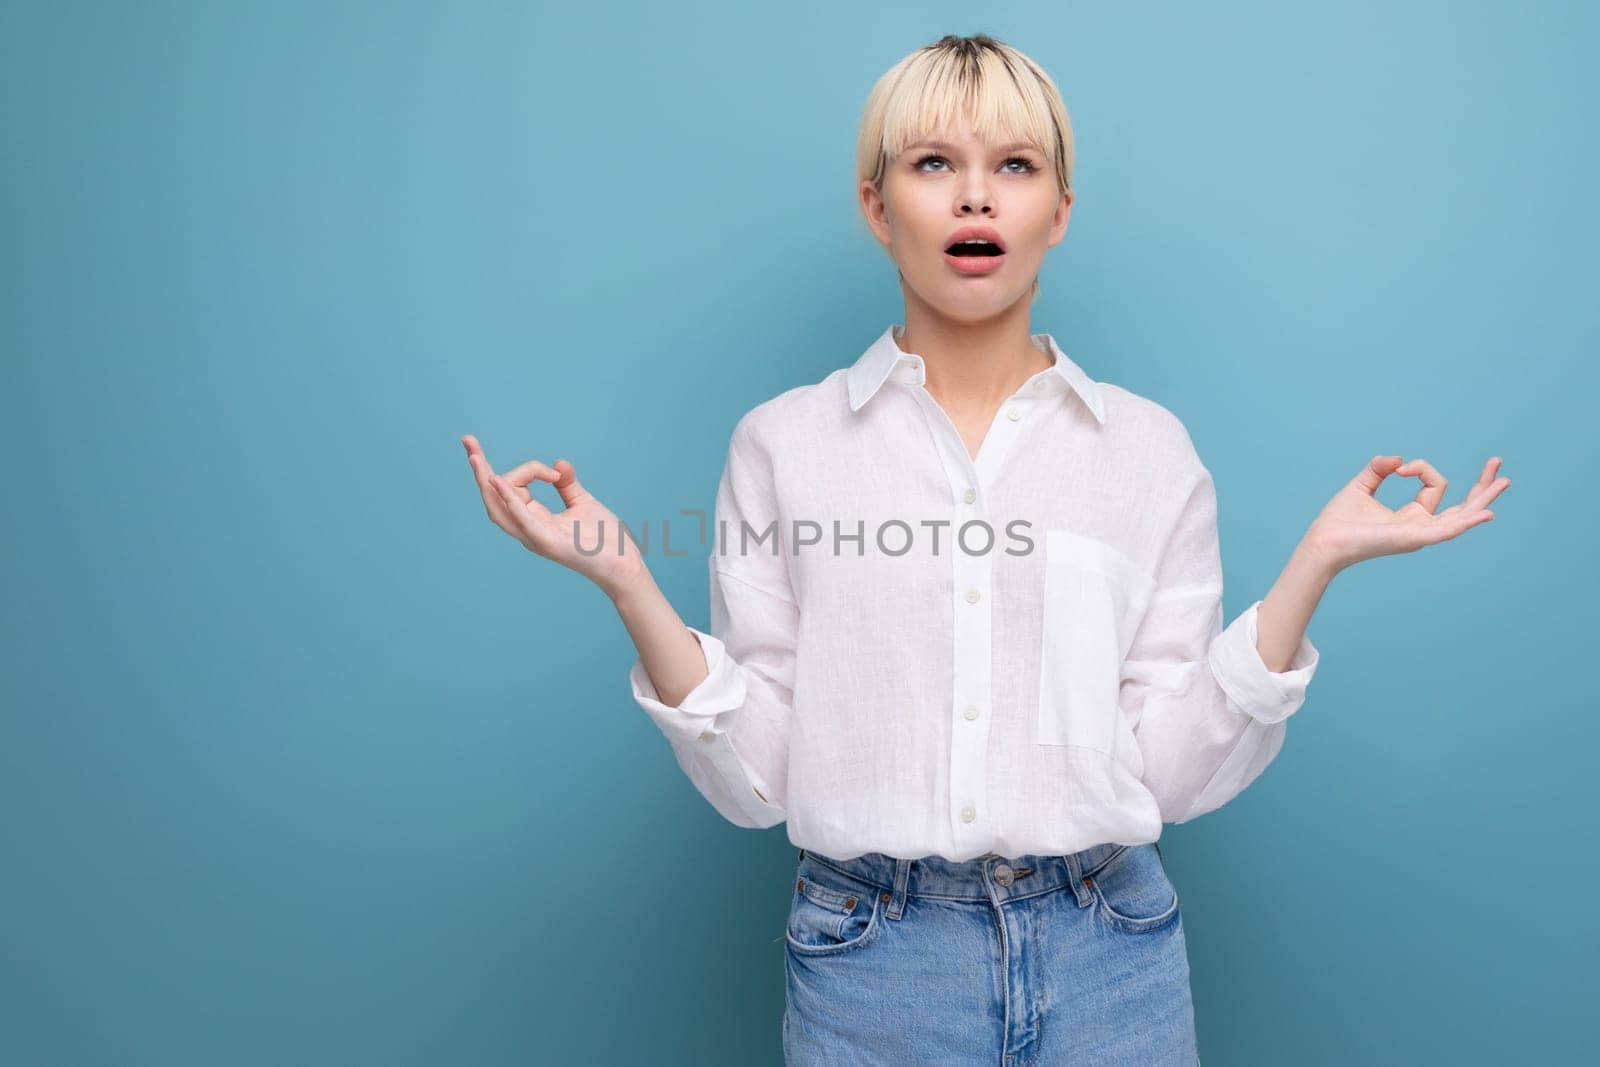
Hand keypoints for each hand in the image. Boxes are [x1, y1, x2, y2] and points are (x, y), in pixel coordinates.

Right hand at [462, 434, 648, 598]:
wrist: (624, 564)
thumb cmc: (603, 538)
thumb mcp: (581, 502)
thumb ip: (566, 483)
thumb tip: (558, 463)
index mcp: (533, 521)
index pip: (512, 489)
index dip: (529, 470)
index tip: (556, 471)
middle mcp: (527, 530)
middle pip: (494, 498)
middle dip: (479, 470)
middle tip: (467, 440)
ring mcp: (534, 537)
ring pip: (499, 507)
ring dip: (484, 481)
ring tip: (473, 455)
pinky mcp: (546, 541)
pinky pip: (520, 517)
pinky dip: (508, 497)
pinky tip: (496, 479)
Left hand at [1303, 454, 1509, 573]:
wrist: (1324, 540)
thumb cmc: (1339, 519)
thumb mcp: (1362, 485)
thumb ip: (1380, 468)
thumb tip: (1399, 459)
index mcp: (1412, 515)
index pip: (1434, 484)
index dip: (1420, 468)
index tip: (1398, 466)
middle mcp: (1421, 526)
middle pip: (1463, 506)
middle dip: (1482, 485)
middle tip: (1497, 462)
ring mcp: (1421, 534)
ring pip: (1462, 516)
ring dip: (1484, 499)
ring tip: (1505, 481)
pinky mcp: (1414, 538)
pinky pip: (1447, 530)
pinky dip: (1467, 522)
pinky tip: (1486, 514)